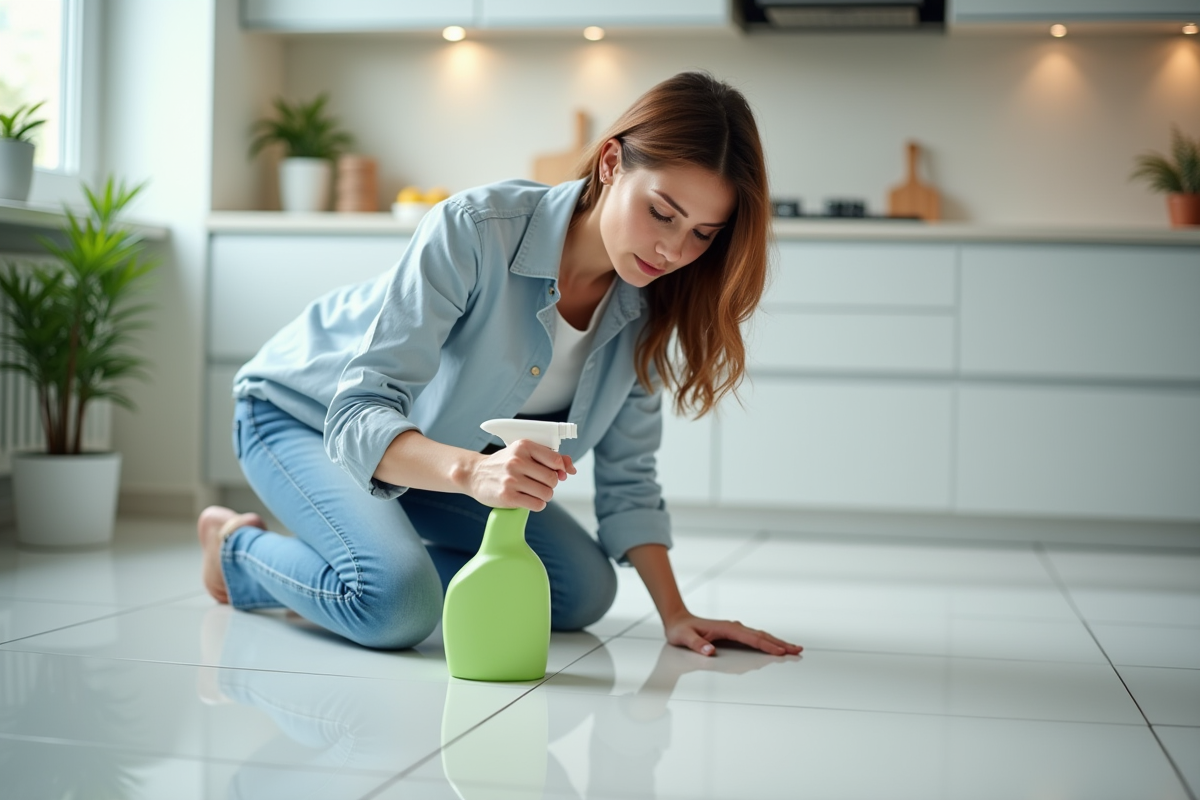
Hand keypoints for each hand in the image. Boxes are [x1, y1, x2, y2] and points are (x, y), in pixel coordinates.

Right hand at [466, 439, 575, 510]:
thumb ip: (549, 457)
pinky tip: (527, 499)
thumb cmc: (503, 464)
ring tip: (533, 492)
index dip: (559, 470)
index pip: (556, 461)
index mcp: (523, 446)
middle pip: (553, 479)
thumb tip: (570, 468)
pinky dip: (537, 504)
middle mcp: (517, 461)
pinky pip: (537, 505)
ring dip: (544, 496)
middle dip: (550, 484)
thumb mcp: (524, 453)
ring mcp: (511, 480)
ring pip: (547, 494)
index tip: (555, 473)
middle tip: (539, 483)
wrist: (475, 474)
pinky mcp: (508, 497)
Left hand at [663, 612, 801, 657]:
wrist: (678, 620)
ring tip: (794, 649)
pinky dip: (769, 642)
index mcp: (726, 628)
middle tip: (798, 650)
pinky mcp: (735, 633)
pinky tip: (776, 647)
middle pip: (762, 636)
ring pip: (761, 636)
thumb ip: (696, 644)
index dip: (767, 645)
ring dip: (778, 642)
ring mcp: (736, 629)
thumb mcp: (684, 638)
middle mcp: (734, 627)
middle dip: (780, 643)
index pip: (751, 638)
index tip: (781, 651)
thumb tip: (710, 650)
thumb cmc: (681, 630)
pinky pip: (756, 638)